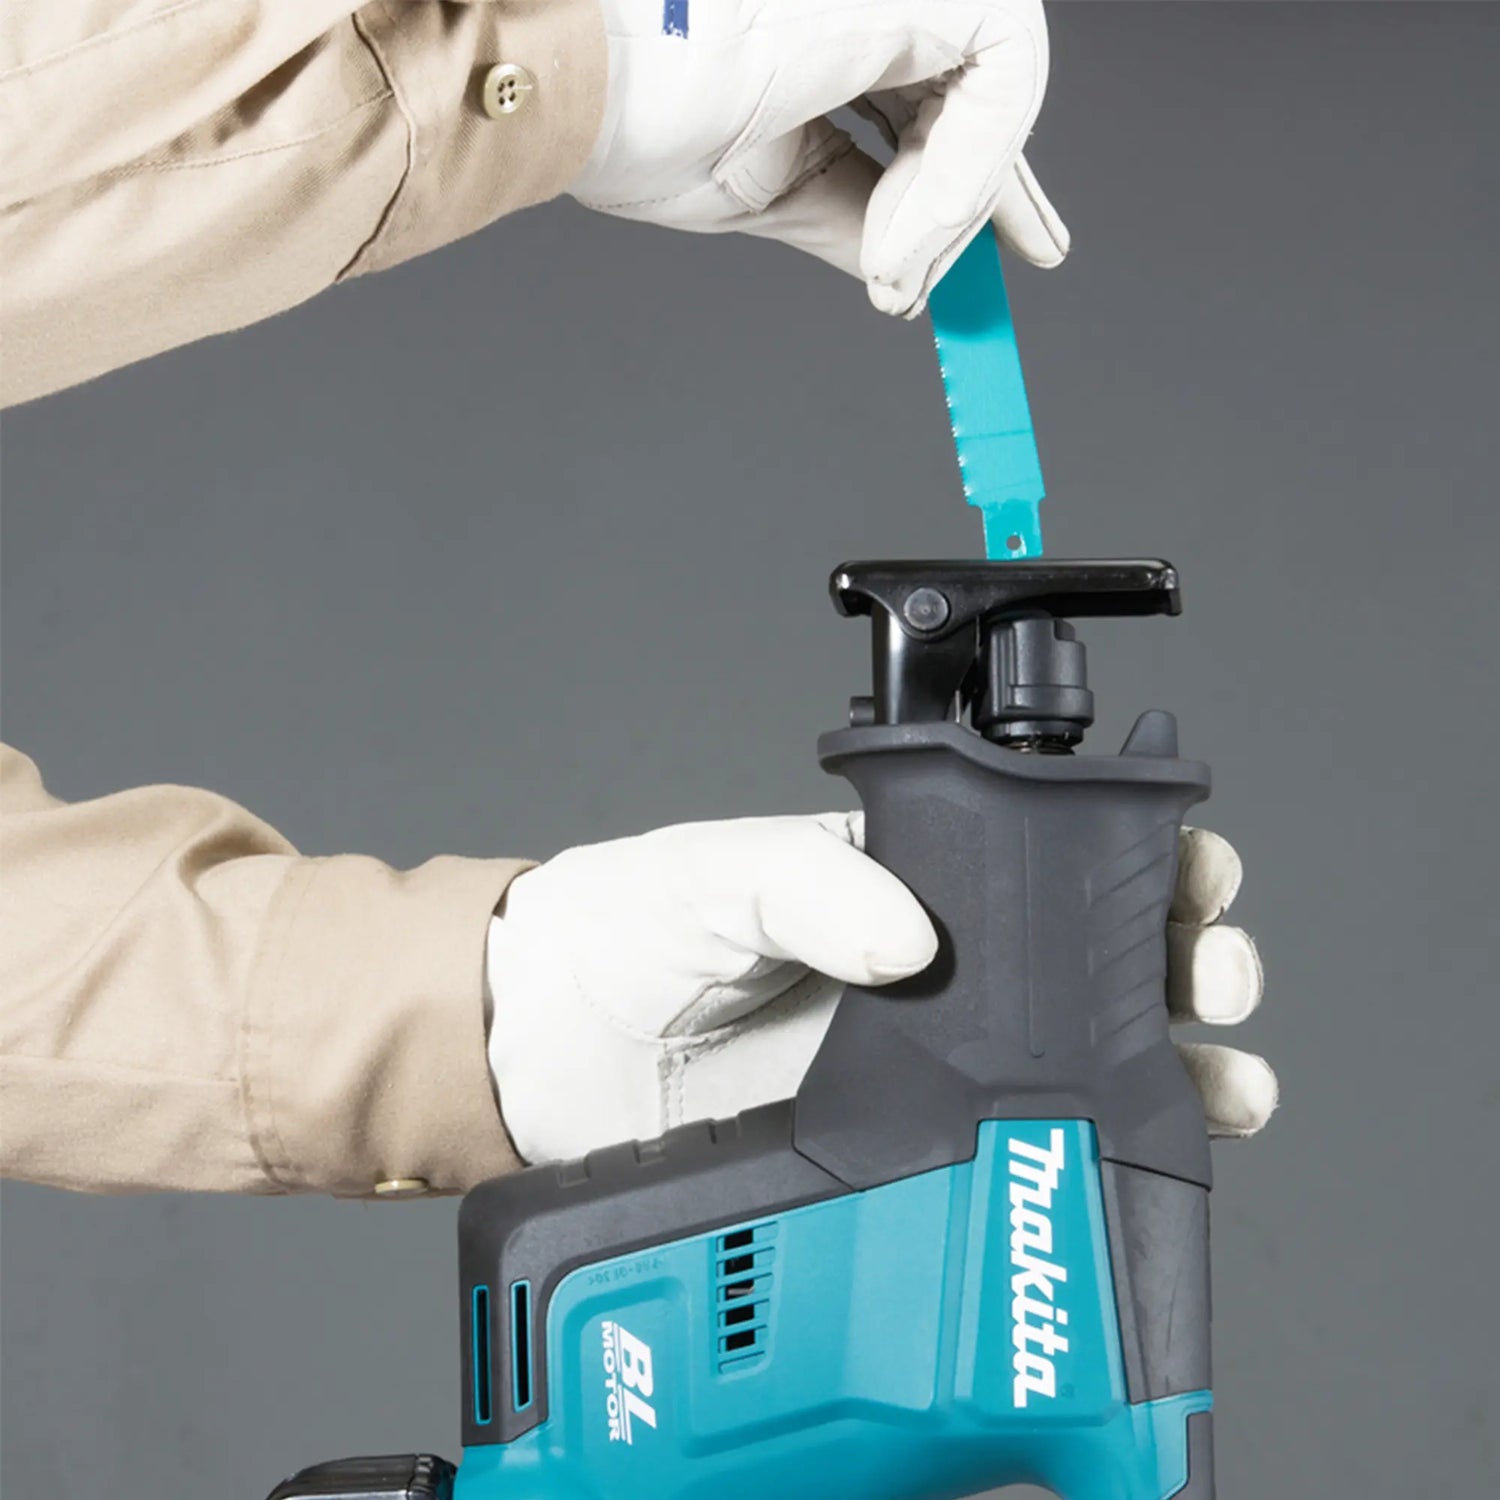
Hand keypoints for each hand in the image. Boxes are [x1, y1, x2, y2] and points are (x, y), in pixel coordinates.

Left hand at [486, 815, 1275, 1163]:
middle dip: (1184, 960)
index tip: (1193, 877)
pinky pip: (1017, 1149)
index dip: (1141, 861)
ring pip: (1084, 1059)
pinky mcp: (899, 1147)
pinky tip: (1151, 1151)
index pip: (1053, 858)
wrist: (537, 1053)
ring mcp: (924, 1063)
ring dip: (1176, 1064)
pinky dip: (1098, 1152)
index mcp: (903, 880)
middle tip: (1214, 976)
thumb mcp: (711, 876)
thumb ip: (804, 884)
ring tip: (1223, 1080)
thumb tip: (910, 938)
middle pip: (1097, 961)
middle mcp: (934, 969)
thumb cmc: (618, 931)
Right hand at [570, 0, 1069, 317]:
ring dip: (960, 197)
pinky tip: (907, 239)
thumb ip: (856, 212)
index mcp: (836, 26)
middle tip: (1025, 257)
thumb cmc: (639, 119)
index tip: (1014, 245)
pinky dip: (965, 172)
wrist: (581, 84)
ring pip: (997, 79)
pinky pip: (999, 72)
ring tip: (896, 270)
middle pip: (975, 84)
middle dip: (999, 185)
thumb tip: (907, 270)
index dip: (976, 171)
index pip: (936, 93)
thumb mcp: (777, 187)